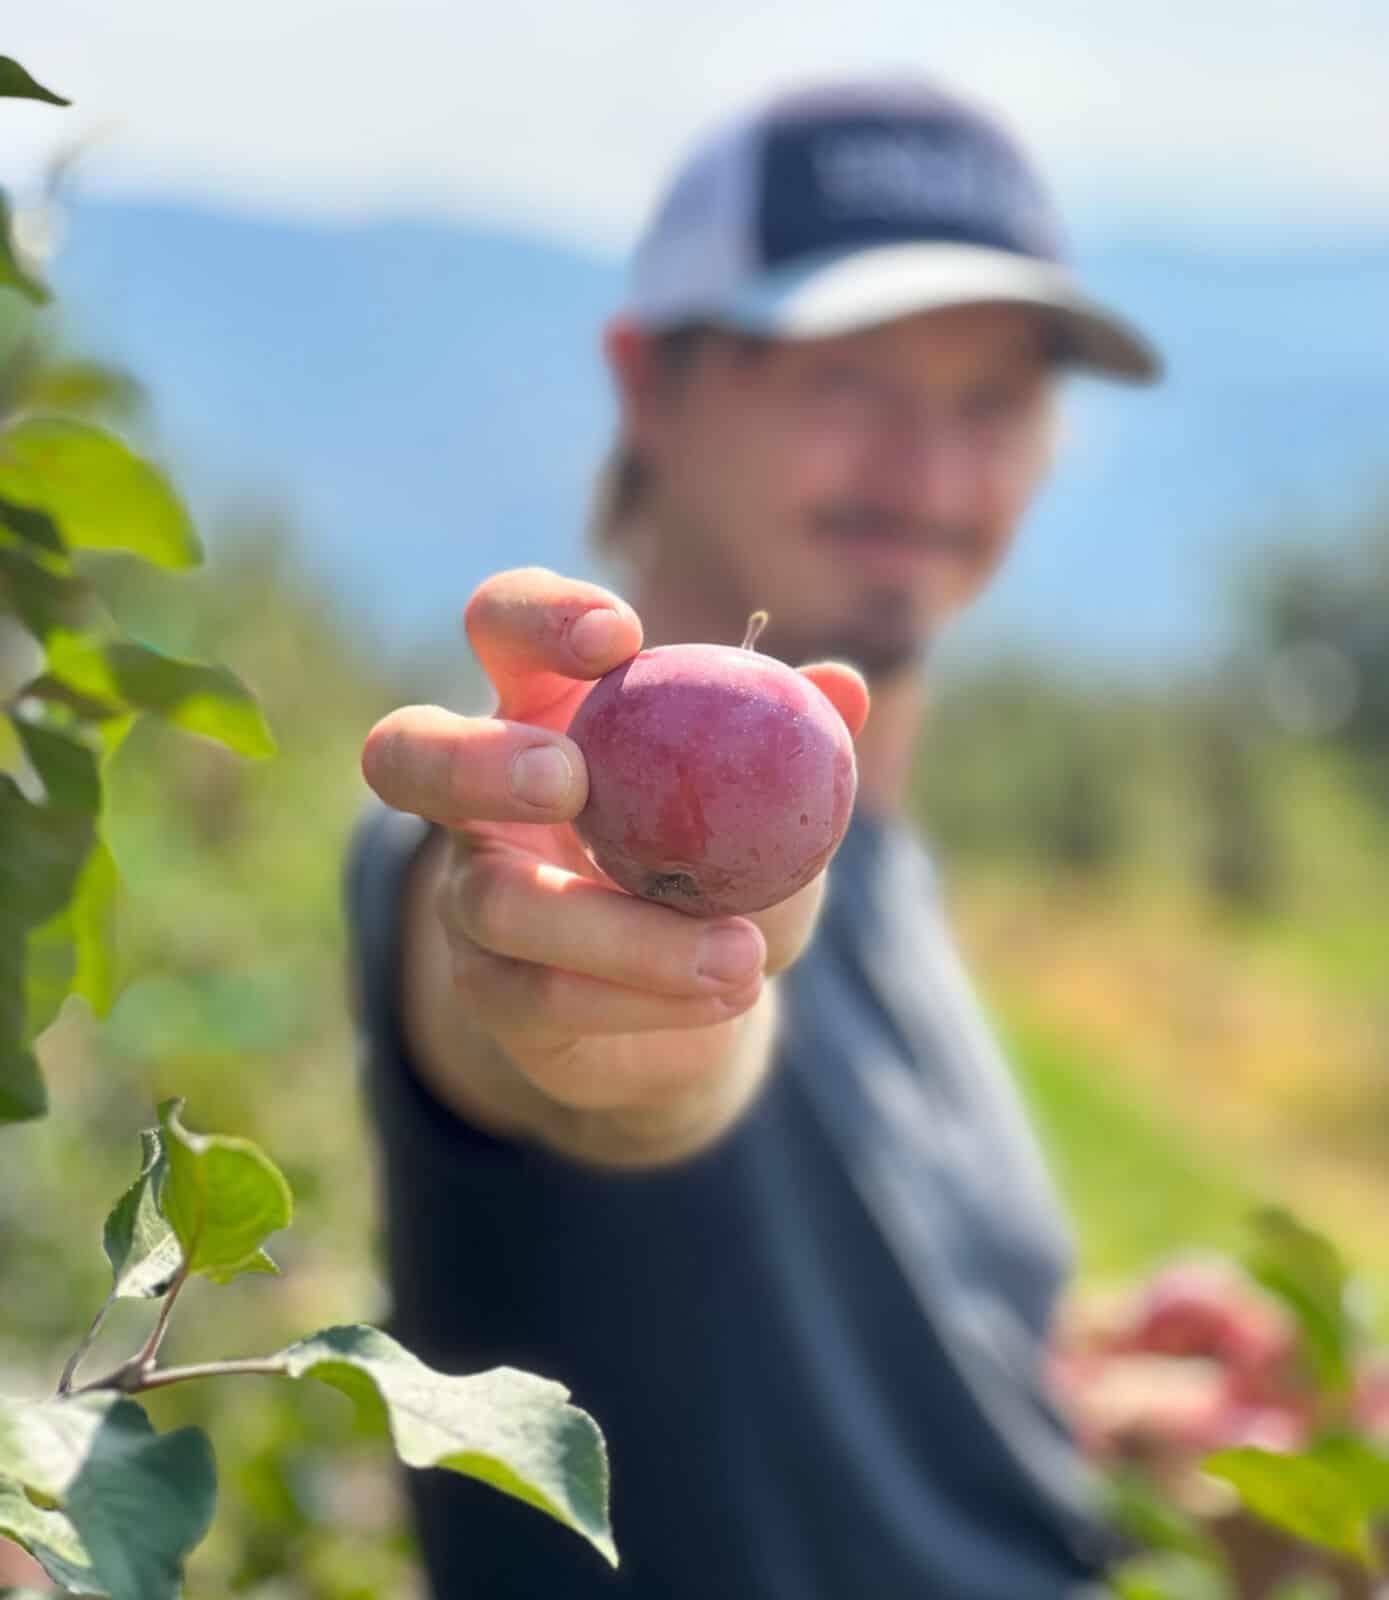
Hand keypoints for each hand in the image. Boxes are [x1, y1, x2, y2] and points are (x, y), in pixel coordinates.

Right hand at [360, 567, 868, 1134]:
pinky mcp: (490, 992)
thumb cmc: (727, 859)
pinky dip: (644, 997)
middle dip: (475, 758)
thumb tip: (843, 687)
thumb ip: (795, 742)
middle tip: (570, 778)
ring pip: (495, 903)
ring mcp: (470, 896)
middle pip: (406, 753)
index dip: (538, 615)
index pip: (502, 625)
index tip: (620, 637)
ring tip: (745, 952)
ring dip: (622, 931)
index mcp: (540, 705)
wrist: (698, 996)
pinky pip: (544, 995)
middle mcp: (477, 797)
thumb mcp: (770, 798)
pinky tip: (728, 995)